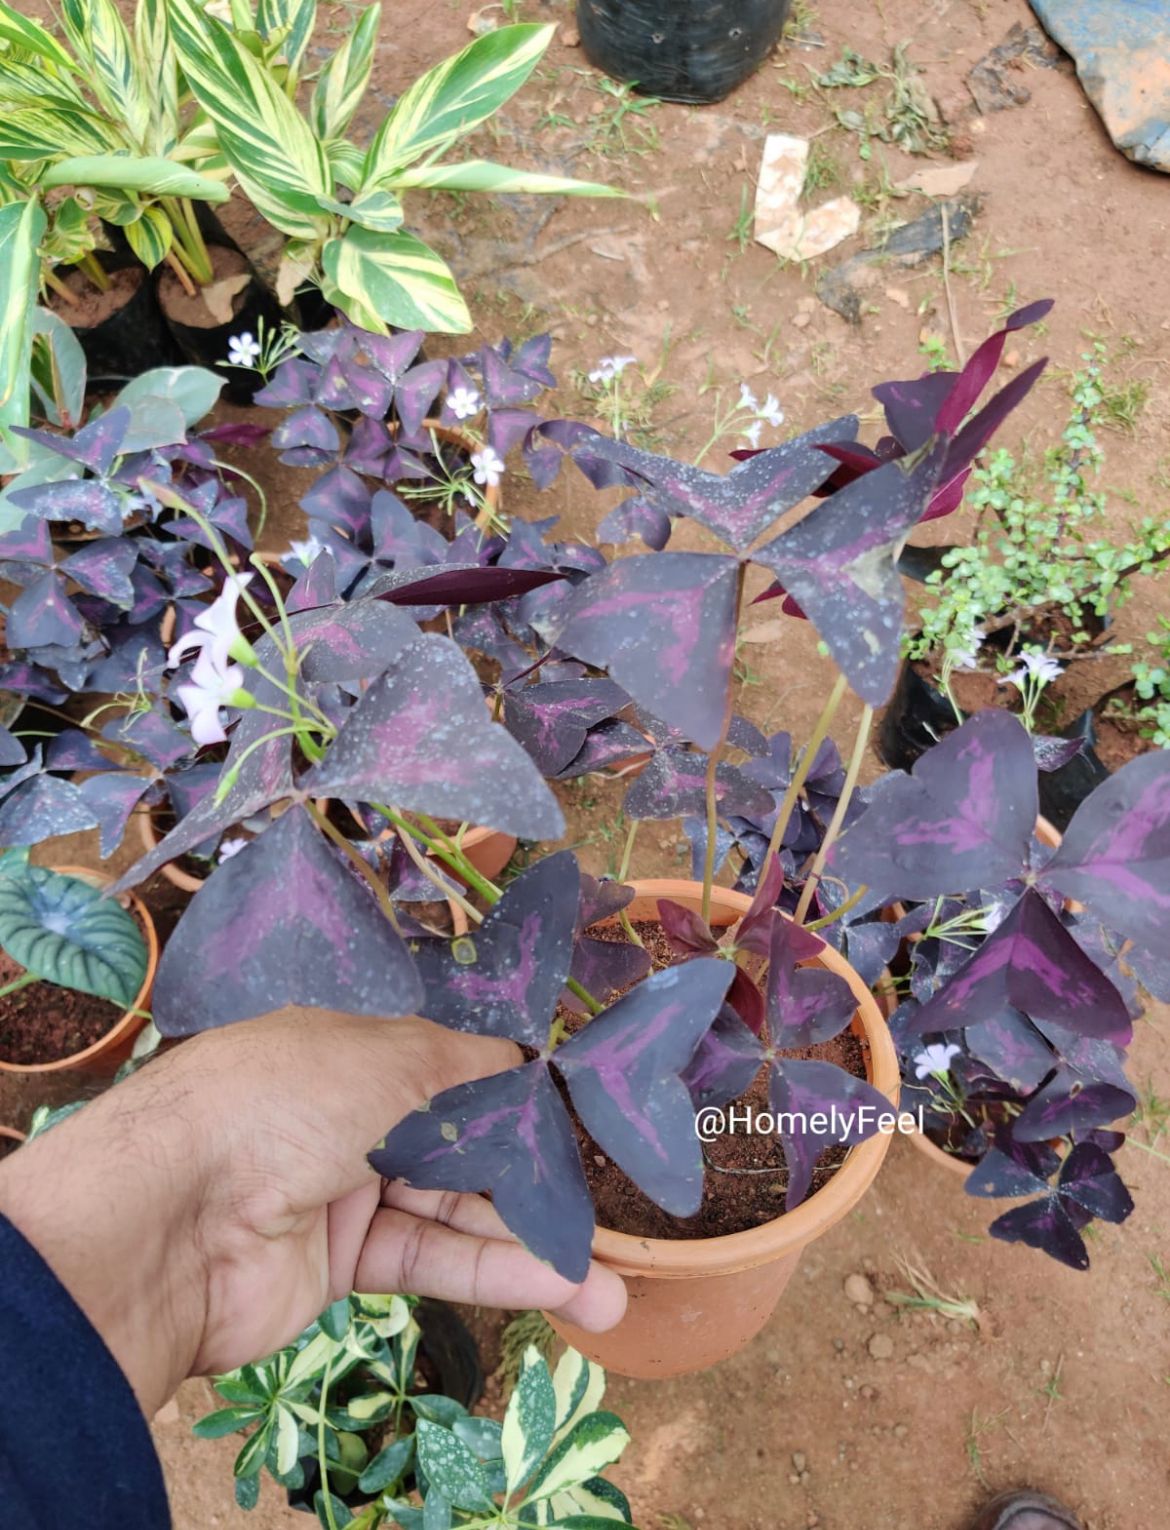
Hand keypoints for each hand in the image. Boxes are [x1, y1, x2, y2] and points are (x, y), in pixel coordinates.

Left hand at [0, 1009, 626, 1413]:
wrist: (175, 1215)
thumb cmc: (290, 1101)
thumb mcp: (395, 1059)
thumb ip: (471, 1068)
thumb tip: (527, 1064)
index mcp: (354, 1050)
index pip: (453, 1071)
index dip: (515, 1099)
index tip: (577, 1127)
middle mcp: (350, 1115)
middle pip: (460, 1146)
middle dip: (534, 1183)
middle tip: (604, 1219)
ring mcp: (343, 1191)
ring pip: (452, 1213)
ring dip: (528, 1247)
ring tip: (607, 1291)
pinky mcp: (340, 1263)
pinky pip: (427, 1259)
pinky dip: (490, 1273)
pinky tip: (556, 1288)